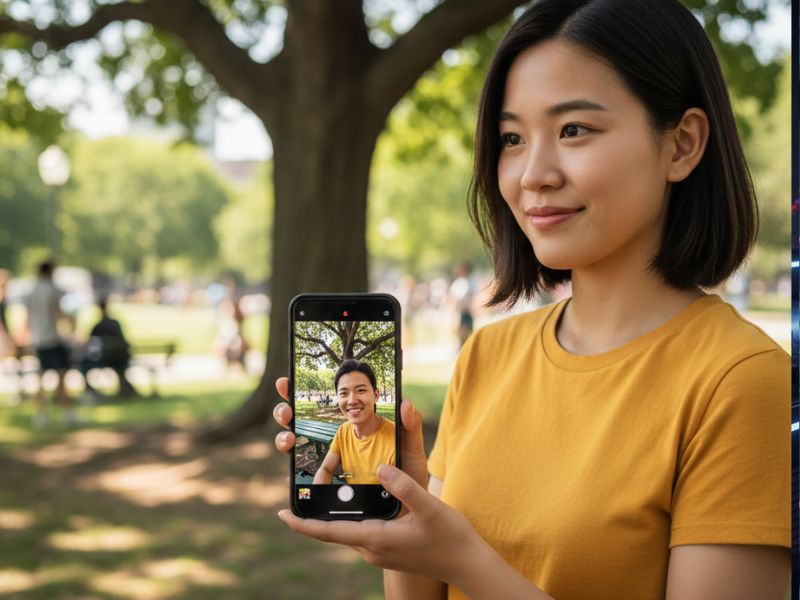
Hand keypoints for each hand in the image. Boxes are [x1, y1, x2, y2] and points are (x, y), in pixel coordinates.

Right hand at [272, 377, 428, 488]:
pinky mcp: (332, 486)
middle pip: (299, 420)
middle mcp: (337, 440)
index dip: (298, 392)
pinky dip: (304, 479)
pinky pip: (312, 481)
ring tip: (290, 441)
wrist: (413, 505)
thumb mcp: (412, 446)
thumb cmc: (412, 471)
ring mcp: (332, 462)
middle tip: (287, 412)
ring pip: (297, 446)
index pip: (321, 404)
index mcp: (354, 424)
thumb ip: (410, 425)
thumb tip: (406, 402)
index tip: (284, 382)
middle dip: (284, 413)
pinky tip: (306, 481)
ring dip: (285, 440)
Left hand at [277, 464, 484, 586]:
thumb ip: (404, 487)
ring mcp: (379, 551)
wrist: (467, 564)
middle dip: (316, 511)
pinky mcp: (387, 548)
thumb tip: (381, 468)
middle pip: (334, 529)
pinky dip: (351, 515)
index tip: (281, 514)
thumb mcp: (429, 507)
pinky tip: (356, 499)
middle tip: (307, 483)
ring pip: (348, 529)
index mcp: (376, 539)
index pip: (329, 532)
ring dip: (335, 512)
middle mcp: (372, 548)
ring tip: (325, 487)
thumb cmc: (450, 538)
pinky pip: (361, 530)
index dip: (303, 524)